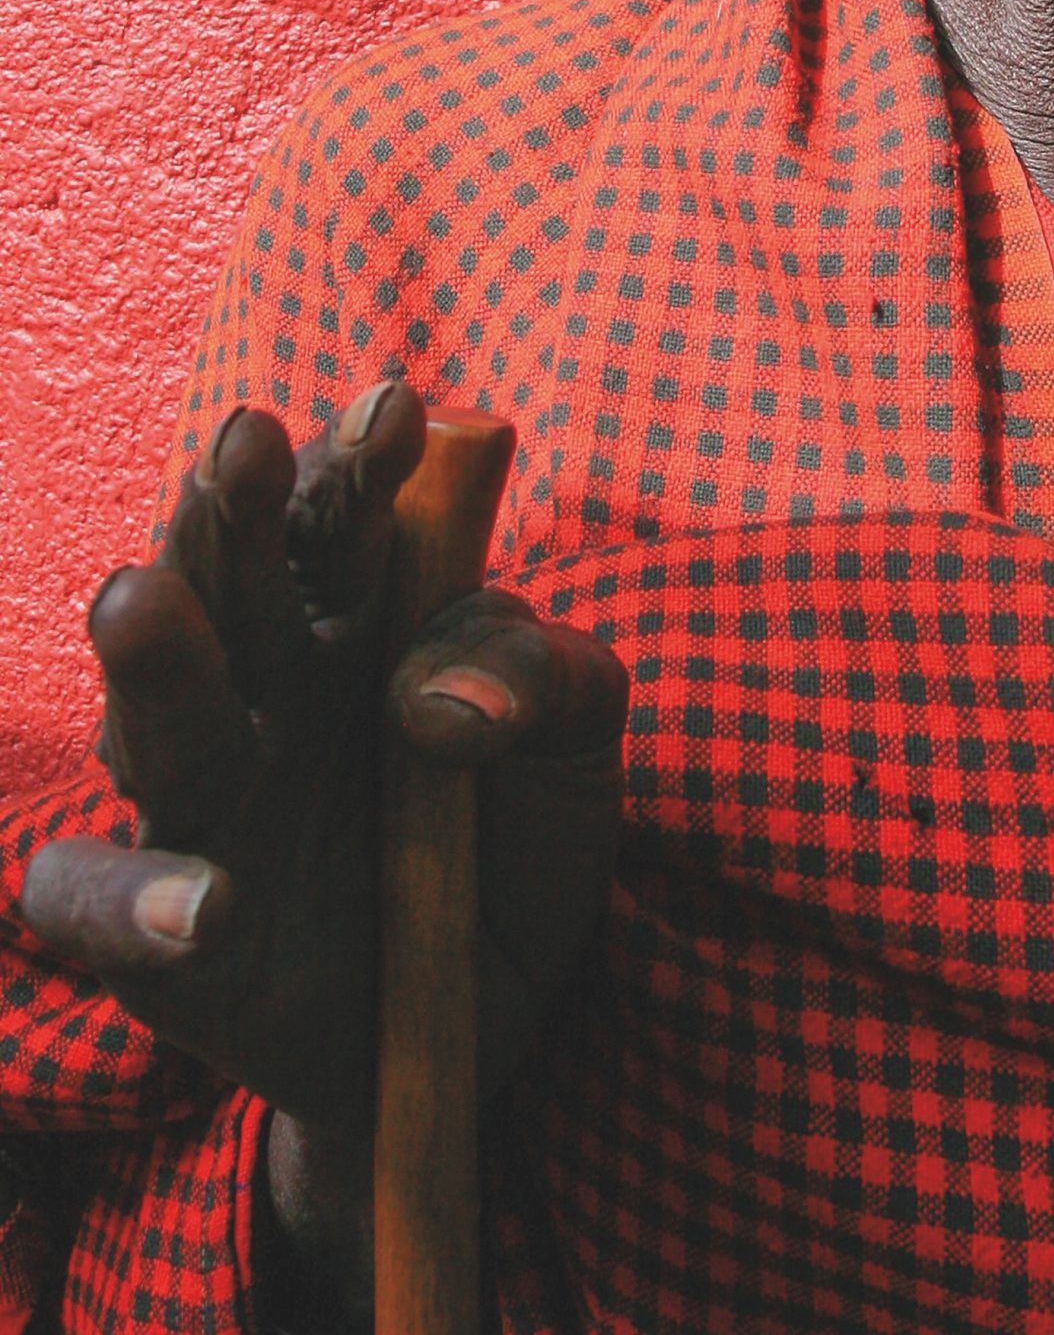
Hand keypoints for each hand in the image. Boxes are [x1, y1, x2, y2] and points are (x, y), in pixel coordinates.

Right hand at [20, 386, 626, 1318]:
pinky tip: (213, 901)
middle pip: (227, 580)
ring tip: (142, 600)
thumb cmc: (517, 834)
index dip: (356, 461)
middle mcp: (261, 686)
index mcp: (354, 612)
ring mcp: (203, 803)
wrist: (497, 1020)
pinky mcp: (159, 940)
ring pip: (149, 716)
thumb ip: (542, 677)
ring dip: (153, 658)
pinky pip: (101, 901)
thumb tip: (435, 703)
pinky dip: (138, 899)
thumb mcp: (576, 738)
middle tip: (248, 438)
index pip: (339, 514)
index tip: (397, 409)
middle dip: (233, 509)